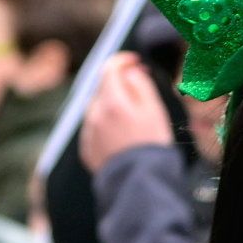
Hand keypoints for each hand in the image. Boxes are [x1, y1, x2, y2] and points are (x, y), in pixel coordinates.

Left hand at [77, 52, 172, 171]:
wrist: (139, 182)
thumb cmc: (152, 145)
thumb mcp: (154, 109)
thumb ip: (140, 85)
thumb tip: (129, 72)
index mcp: (112, 101)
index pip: (110, 68)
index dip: (123, 60)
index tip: (135, 61)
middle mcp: (94, 114)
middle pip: (103, 89)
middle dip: (119, 84)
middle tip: (139, 88)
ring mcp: (88, 132)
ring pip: (97, 109)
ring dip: (111, 106)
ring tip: (132, 118)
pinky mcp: (87, 149)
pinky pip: (95, 129)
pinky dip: (106, 125)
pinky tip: (122, 137)